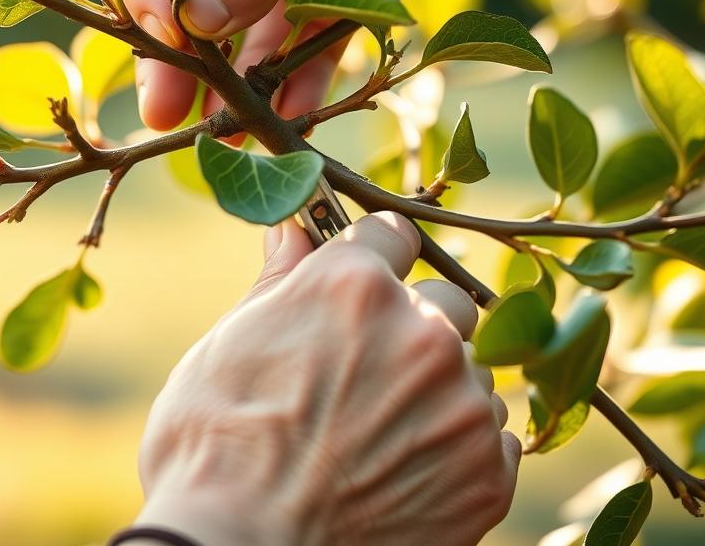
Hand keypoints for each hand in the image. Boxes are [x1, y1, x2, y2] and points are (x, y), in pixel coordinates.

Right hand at [132, 214, 518, 545]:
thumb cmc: (212, 446)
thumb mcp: (227, 345)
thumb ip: (279, 283)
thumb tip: (293, 231)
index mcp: (352, 285)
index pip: (393, 233)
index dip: (373, 257)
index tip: (362, 279)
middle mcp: (421, 331)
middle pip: (445, 301)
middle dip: (413, 325)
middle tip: (365, 372)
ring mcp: (461, 404)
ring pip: (471, 372)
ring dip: (437, 391)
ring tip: (376, 434)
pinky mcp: (487, 473)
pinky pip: (492, 437)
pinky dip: (457, 448)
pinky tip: (402, 470)